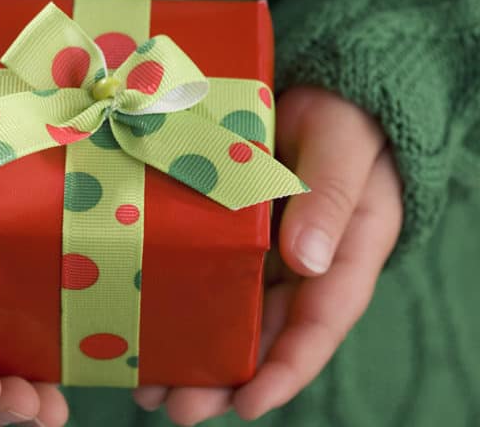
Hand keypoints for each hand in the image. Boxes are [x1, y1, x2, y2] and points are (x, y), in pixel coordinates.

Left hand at [132, 87, 403, 424]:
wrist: (319, 94)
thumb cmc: (341, 117)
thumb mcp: (342, 148)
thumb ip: (330, 199)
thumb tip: (309, 263)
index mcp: (345, 255)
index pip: (319, 325)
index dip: (286, 371)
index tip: (248, 405)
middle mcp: (303, 268)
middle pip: (266, 336)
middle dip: (223, 379)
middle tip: (178, 410)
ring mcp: (265, 256)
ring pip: (231, 319)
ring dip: (194, 358)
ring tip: (148, 391)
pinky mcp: (232, 239)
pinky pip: (207, 281)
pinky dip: (179, 309)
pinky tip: (143, 333)